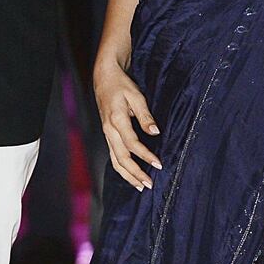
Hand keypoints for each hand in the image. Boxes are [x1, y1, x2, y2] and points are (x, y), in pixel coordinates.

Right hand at [94, 59, 161, 190]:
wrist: (104, 77)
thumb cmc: (121, 84)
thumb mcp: (136, 96)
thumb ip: (145, 115)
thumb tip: (155, 132)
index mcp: (116, 120)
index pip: (132, 144)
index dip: (145, 156)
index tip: (159, 164)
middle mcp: (109, 130)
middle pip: (121, 158)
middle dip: (136, 173)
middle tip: (150, 184)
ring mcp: (106, 133)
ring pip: (115, 160)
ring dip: (127, 175)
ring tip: (140, 186)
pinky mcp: (107, 134)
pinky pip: (112, 155)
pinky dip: (121, 168)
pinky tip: (129, 174)